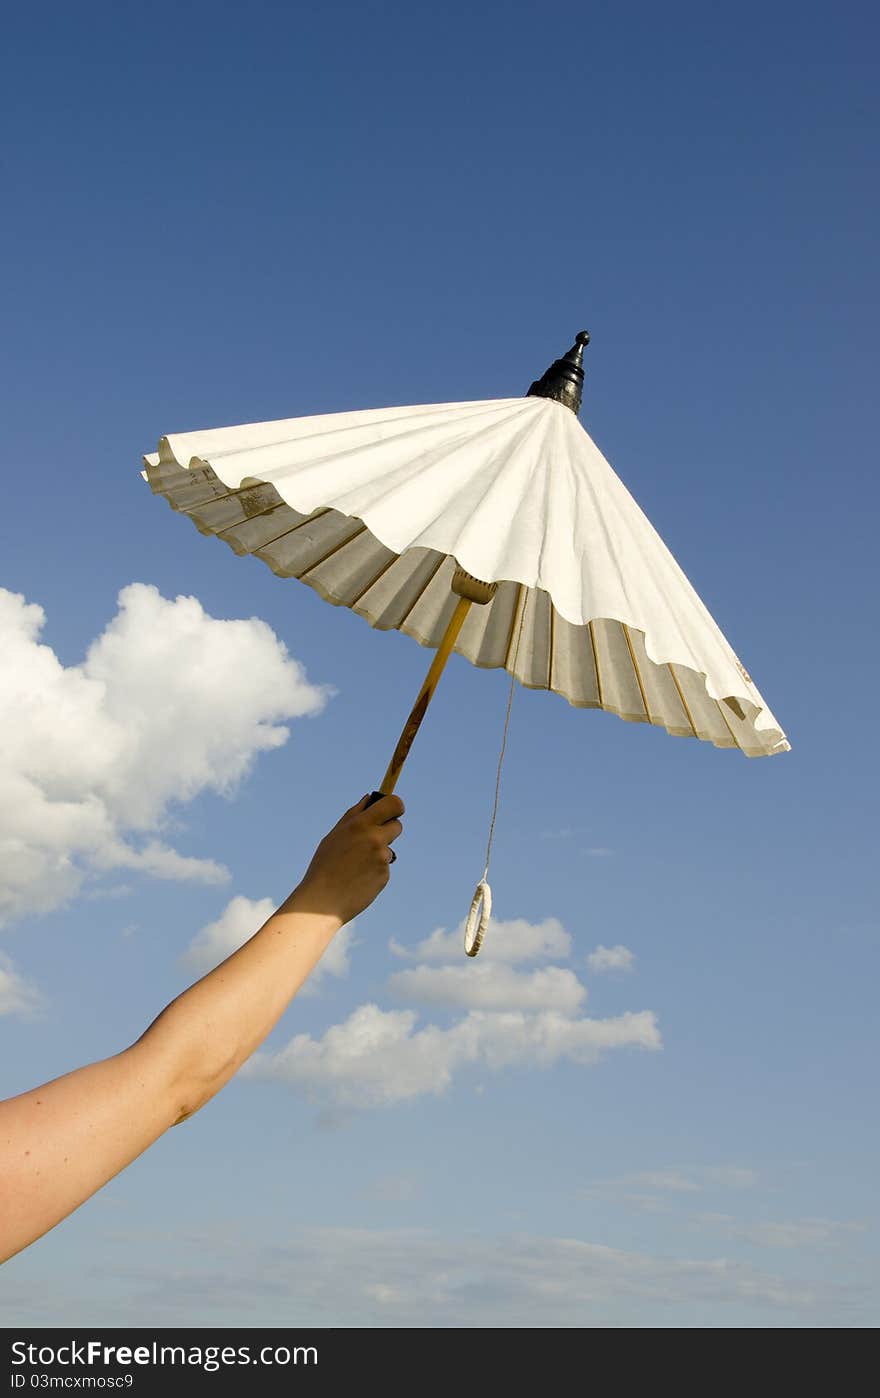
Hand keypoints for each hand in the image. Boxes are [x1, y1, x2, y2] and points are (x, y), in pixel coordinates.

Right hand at [288, 793, 404, 924]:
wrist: (322, 900)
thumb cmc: (324, 866)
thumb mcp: (334, 835)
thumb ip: (354, 814)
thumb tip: (369, 798)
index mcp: (361, 824)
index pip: (394, 804)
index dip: (395, 805)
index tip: (392, 810)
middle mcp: (375, 839)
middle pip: (397, 826)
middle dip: (388, 830)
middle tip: (371, 839)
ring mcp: (382, 858)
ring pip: (389, 849)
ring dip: (378, 853)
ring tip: (356, 865)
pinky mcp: (385, 876)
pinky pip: (384, 867)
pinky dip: (374, 871)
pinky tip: (358, 879)